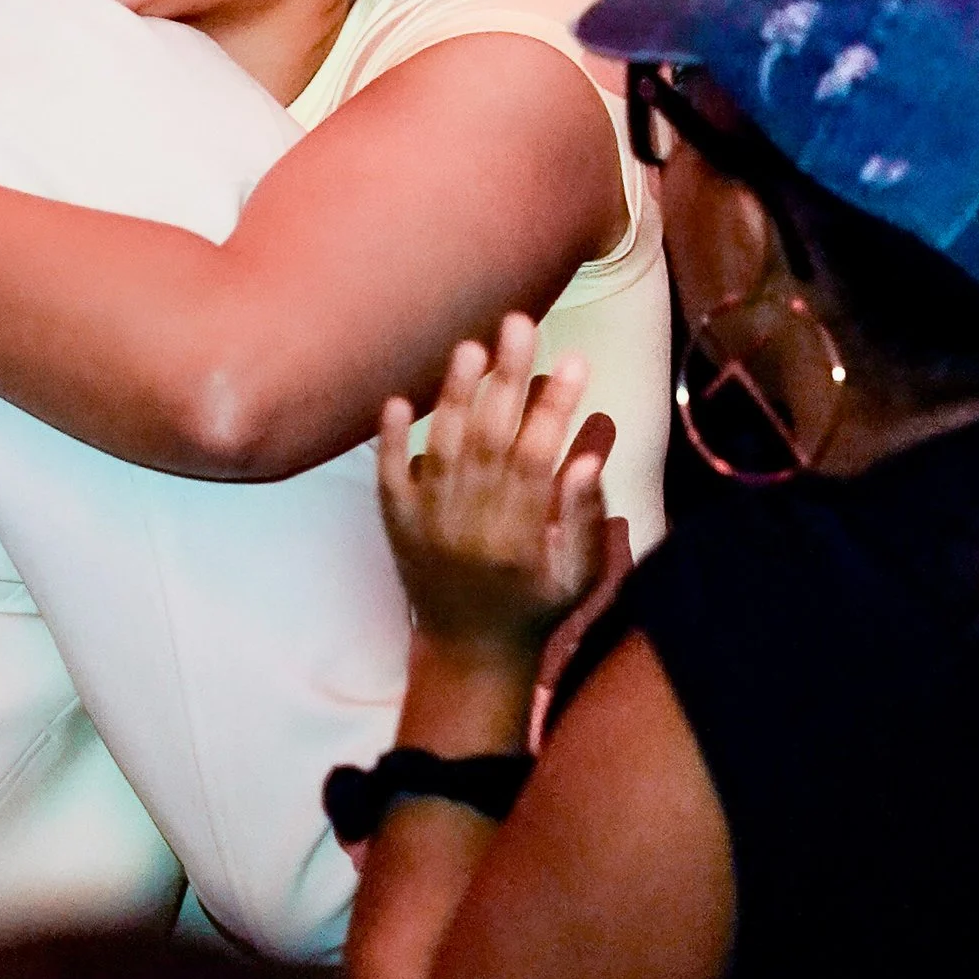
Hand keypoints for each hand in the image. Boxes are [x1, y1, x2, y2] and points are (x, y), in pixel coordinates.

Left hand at [376, 322, 615, 658]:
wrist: (469, 655)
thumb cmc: (534, 609)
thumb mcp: (578, 577)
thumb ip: (584, 519)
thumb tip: (588, 458)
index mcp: (521, 538)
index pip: (538, 457)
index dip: (555, 407)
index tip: (575, 360)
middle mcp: (472, 527)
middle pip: (490, 438)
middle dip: (507, 378)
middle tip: (520, 323)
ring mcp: (430, 526)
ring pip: (442, 449)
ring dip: (454, 395)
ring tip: (471, 346)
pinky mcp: (399, 528)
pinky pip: (391, 480)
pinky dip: (390, 441)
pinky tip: (395, 400)